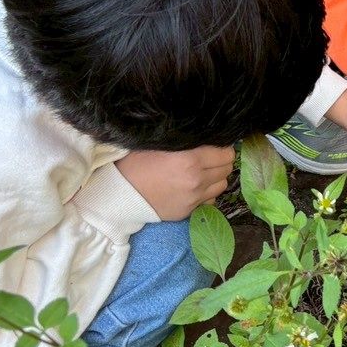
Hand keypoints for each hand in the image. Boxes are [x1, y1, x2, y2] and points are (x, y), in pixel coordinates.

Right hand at [117, 145, 234, 220]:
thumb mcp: (159, 144)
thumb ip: (186, 140)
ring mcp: (194, 197)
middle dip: (221, 161)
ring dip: (216, 177)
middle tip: (210, 158)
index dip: (222, 147)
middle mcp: (196, 178)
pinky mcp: (189, 211)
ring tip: (203, 173)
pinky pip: (211, 200)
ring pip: (222, 184)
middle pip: (226, 168)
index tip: (215, 146)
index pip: (225, 153)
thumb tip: (206, 134)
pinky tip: (195, 188)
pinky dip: (208, 193)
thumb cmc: (136, 165)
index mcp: (190, 158)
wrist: (120, 195)